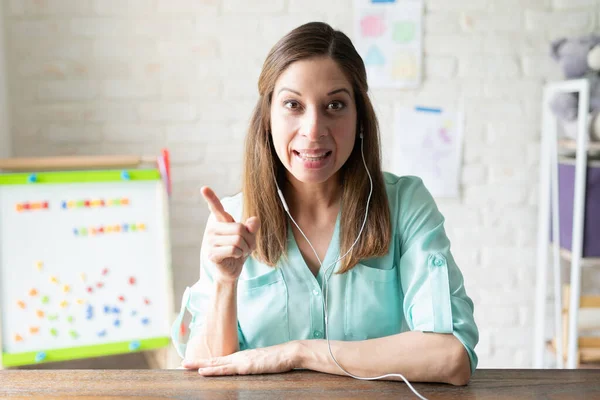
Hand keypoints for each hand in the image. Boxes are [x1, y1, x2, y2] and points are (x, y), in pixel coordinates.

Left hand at [181, 342, 299, 375]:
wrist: (289, 353)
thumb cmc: (278, 359)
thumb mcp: (261, 363)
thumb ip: (251, 365)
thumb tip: (246, 369)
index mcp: (241, 357)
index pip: (220, 359)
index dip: (205, 361)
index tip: (193, 363)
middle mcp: (238, 357)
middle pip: (213, 359)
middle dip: (197, 362)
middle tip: (182, 364)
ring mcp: (241, 360)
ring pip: (216, 363)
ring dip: (199, 364)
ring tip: (185, 366)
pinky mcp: (246, 366)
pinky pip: (226, 369)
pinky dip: (213, 370)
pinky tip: (203, 371)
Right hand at [200, 186, 259, 282]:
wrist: (231, 270)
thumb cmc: (239, 250)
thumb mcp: (249, 237)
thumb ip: (252, 227)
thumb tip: (254, 220)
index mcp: (220, 221)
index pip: (215, 208)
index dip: (210, 198)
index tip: (204, 188)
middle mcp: (212, 229)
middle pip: (240, 228)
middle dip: (249, 239)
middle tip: (246, 246)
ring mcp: (210, 241)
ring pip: (238, 240)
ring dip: (245, 248)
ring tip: (240, 252)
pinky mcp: (212, 254)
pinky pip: (234, 249)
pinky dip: (239, 254)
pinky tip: (234, 257)